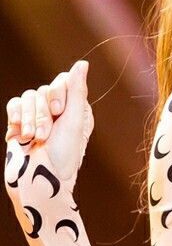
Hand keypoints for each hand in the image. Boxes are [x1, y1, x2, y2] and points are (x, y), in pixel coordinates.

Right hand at [4, 59, 93, 185]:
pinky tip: (18, 133)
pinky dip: (15, 116)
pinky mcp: (20, 123)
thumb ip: (76, 91)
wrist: (39, 181)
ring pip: (28, 97)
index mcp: (76, 109)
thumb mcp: (74, 121)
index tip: (58, 111)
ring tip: (32, 139)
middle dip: (42, 114)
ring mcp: (38, 116)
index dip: (57, 92)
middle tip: (44, 135)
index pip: (63, 81)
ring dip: (29, 118)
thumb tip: (82, 63)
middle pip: (44, 90)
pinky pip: (14, 104)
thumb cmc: (63, 155)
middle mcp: (58, 110)